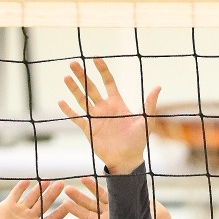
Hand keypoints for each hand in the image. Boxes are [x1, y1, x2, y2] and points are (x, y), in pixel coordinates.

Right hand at [0, 180, 72, 218]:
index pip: (52, 218)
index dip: (61, 211)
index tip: (69, 203)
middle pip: (43, 204)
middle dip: (52, 194)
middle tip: (61, 184)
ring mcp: (18, 212)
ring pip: (31, 197)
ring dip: (39, 189)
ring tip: (48, 180)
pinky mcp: (7, 205)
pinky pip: (15, 193)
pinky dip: (21, 187)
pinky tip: (29, 180)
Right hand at [58, 58, 161, 174]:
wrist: (128, 160)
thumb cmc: (138, 141)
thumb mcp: (147, 121)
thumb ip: (150, 104)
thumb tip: (158, 87)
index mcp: (117, 103)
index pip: (108, 81)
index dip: (102, 69)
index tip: (95, 57)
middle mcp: (104, 108)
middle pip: (91, 87)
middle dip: (82, 76)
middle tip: (73, 63)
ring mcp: (95, 118)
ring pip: (82, 100)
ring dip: (74, 89)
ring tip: (66, 77)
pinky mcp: (88, 130)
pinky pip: (77, 118)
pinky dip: (68, 111)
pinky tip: (61, 102)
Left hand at [65, 177, 176, 218]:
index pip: (89, 217)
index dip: (77, 210)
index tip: (65, 203)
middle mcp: (112, 215)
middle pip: (92, 204)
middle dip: (79, 197)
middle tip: (66, 188)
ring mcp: (120, 206)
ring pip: (102, 195)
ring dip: (92, 187)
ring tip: (81, 178)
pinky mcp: (129, 198)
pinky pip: (117, 188)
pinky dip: (110, 181)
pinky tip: (102, 173)